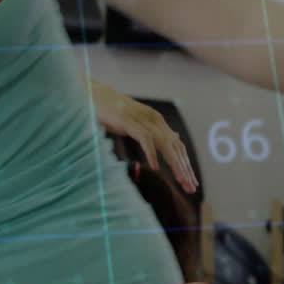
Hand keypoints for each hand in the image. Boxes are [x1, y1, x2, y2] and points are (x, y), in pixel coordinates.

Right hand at [90, 79, 198, 194]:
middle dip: (185, 169)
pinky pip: (144, 138)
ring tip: (180, 181)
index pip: (178, 146)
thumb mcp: (139, 123)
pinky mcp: (128, 120)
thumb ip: (156, 132)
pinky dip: (151, 152)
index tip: (191, 183)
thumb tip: (174, 137)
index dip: (186, 165)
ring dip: (175, 164)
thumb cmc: (114, 112)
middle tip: (191, 187)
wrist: (93, 95)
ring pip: (165, 144)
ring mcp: (142, 119)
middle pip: (176, 147)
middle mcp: (154, 120)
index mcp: (157, 122)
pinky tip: (155, 167)